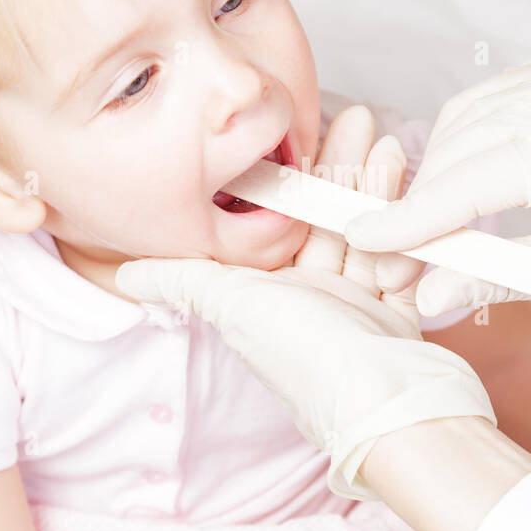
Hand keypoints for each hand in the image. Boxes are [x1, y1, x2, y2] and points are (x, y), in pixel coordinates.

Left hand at [115, 106, 495, 499]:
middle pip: (323, 222)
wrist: (396, 413)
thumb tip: (125, 275)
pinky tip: (406, 189)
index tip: (305, 131)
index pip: (275, 225)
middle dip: (339, 168)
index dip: (289, 177)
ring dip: (373, 187)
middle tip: (357, 117)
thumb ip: (184, 284)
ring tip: (385, 139)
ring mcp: (357, 311)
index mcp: (266, 300)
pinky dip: (403, 227)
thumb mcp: (238, 310)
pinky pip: (399, 262)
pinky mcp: (397, 318)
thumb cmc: (314, 361)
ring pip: (364, 235)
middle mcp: (309, 304)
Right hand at [343, 62, 530, 314]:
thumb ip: (495, 281)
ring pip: (449, 132)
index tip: (361, 240)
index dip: (410, 218)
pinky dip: (449, 155)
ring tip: (424, 235)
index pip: (468, 183)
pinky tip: (451, 192)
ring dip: (429, 182)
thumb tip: (427, 299)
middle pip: (451, 155)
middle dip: (416, 210)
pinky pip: (465, 116)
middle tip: (394, 261)